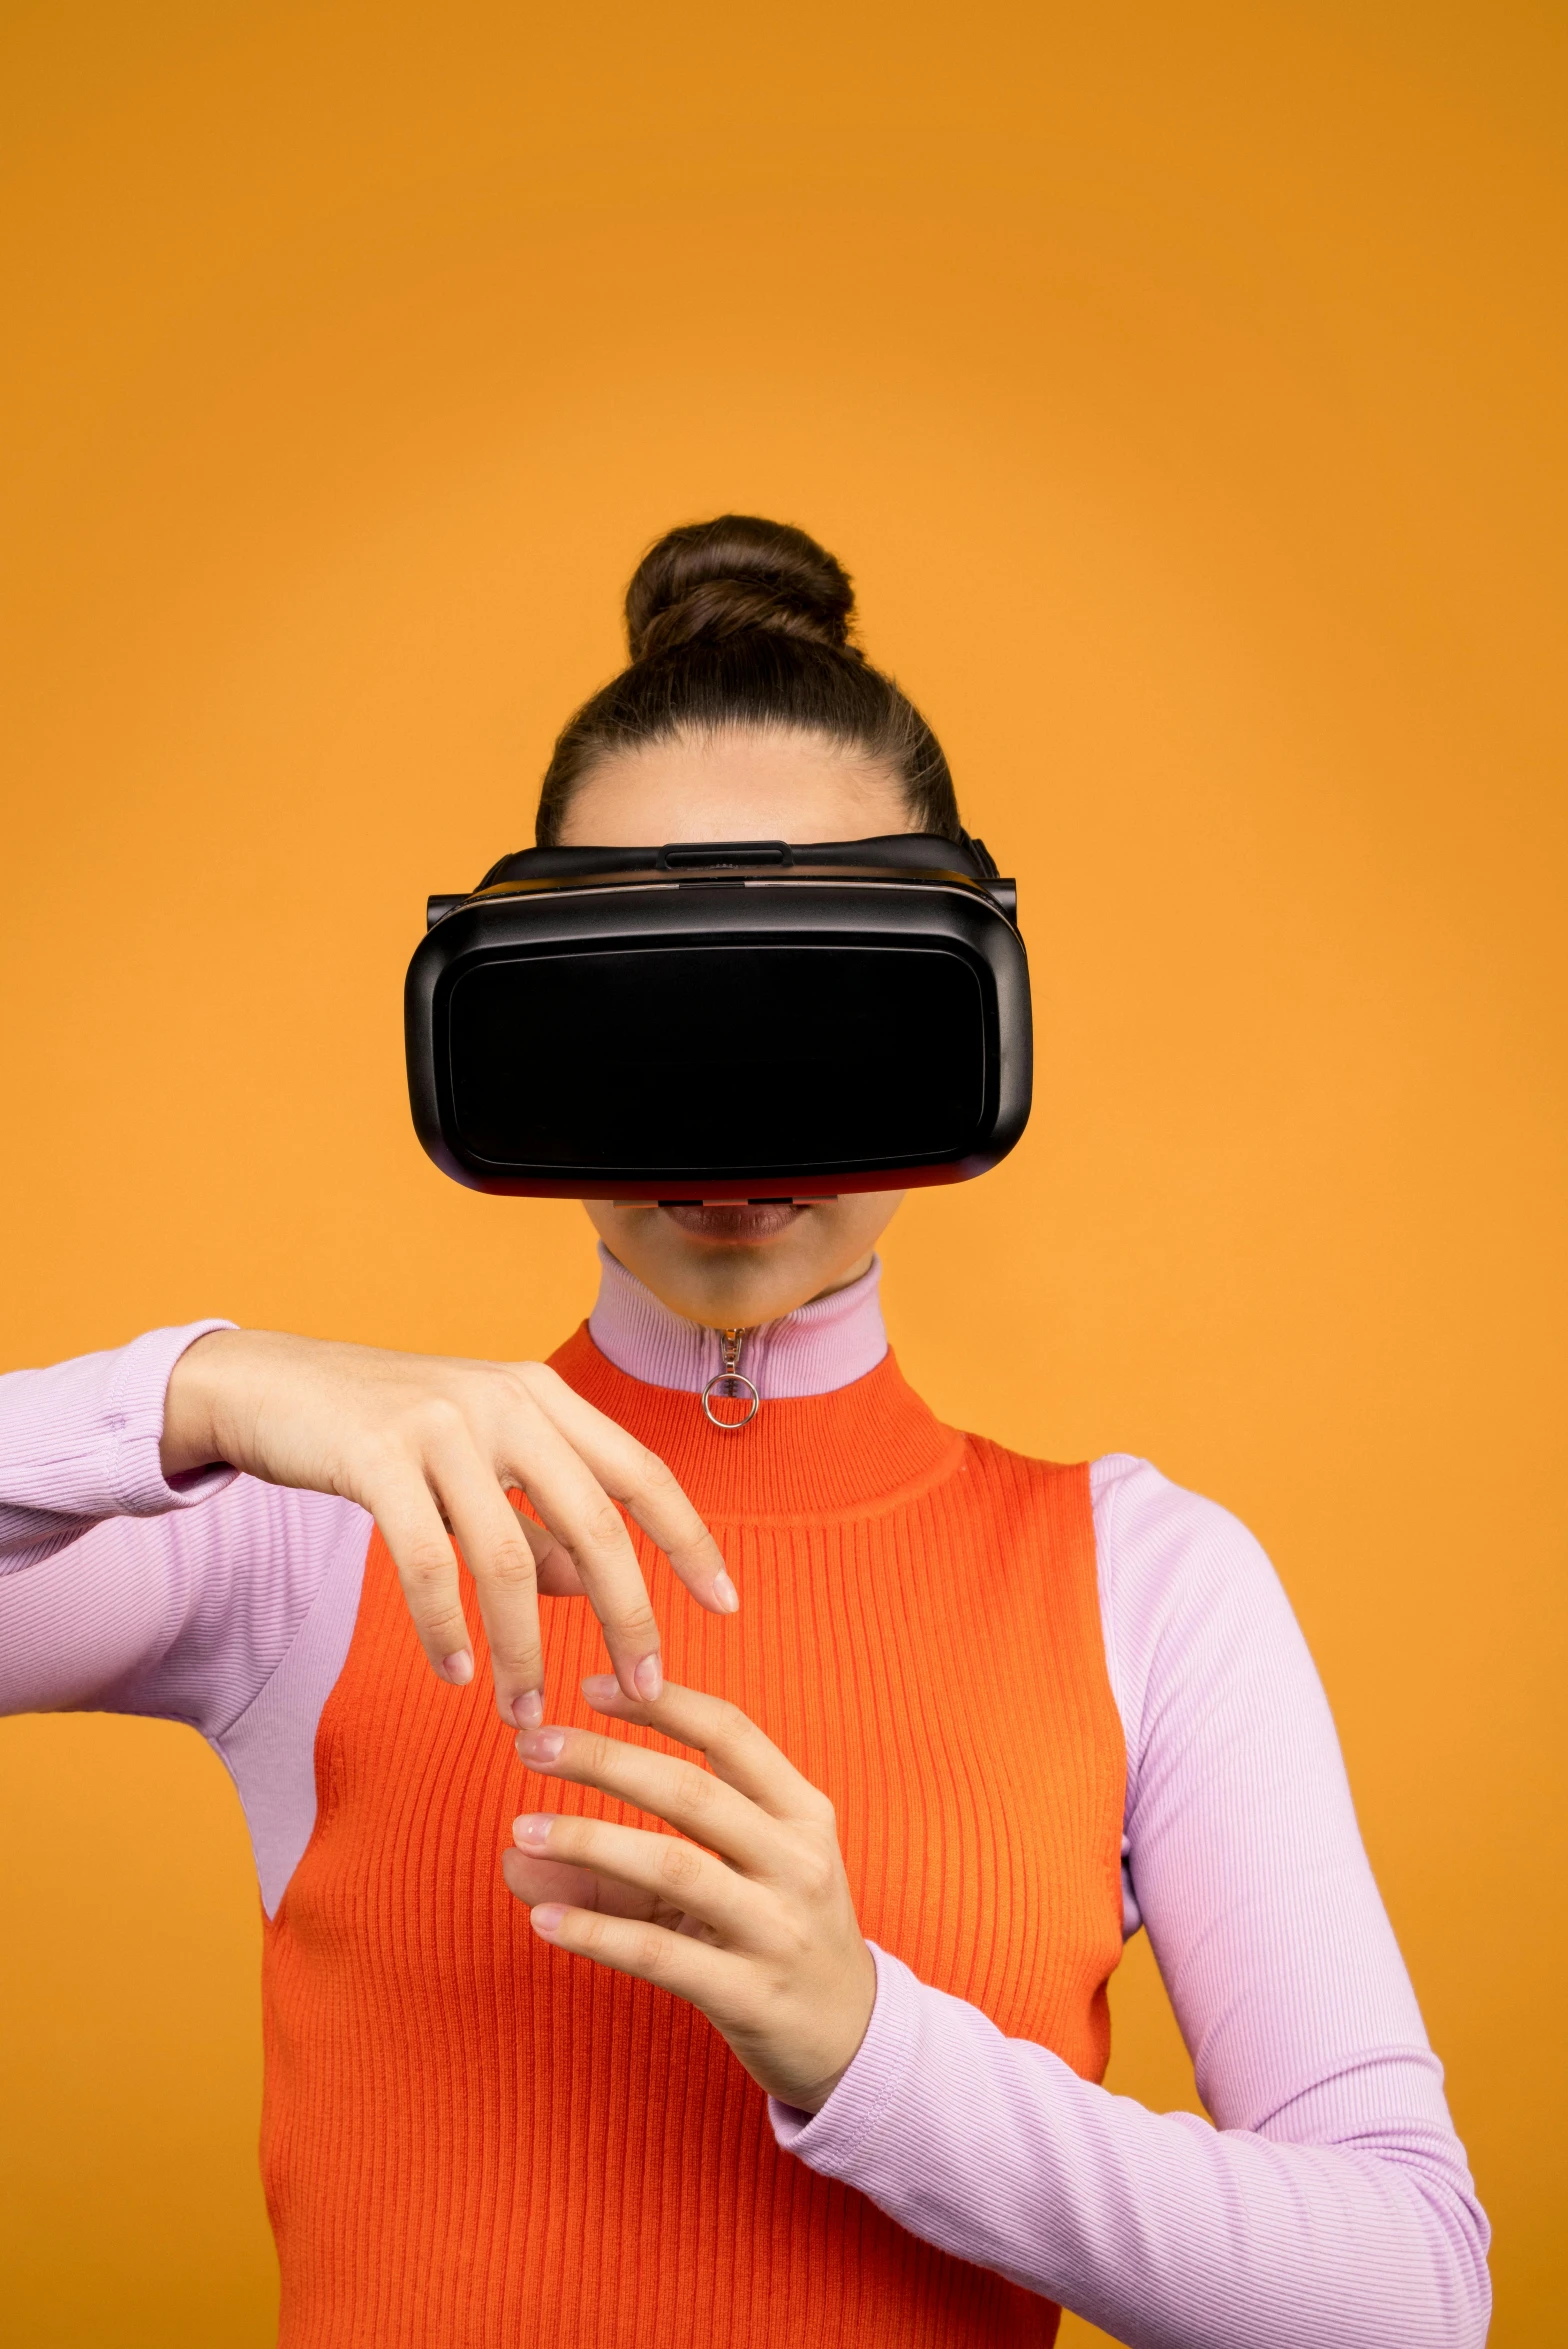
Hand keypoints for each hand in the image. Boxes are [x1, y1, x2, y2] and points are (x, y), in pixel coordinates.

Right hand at [162, 1329, 735, 1725]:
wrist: (269, 1384)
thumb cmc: (382, 1431)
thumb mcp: (475, 1462)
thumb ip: (533, 1516)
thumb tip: (584, 1587)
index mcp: (543, 1395)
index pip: (641, 1472)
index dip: (689, 1541)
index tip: (727, 1606)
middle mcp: (508, 1399)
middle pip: (596, 1521)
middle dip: (628, 1615)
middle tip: (647, 1690)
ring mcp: (443, 1423)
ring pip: (511, 1558)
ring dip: (525, 1648)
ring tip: (528, 1712)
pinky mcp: (379, 1455)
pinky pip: (430, 1564)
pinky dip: (447, 1629)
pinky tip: (454, 1671)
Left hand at [503, 1679, 876, 2112]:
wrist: (850, 2033)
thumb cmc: (775, 1931)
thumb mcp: (728, 1879)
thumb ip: (624, 1864)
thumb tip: (515, 1850)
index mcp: (800, 1811)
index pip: (729, 1732)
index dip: (660, 1704)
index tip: (587, 1686)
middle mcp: (796, 1860)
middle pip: (692, 1791)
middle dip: (605, 1760)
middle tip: (532, 1746)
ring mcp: (777, 1928)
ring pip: (674, 1867)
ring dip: (590, 1842)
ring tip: (522, 1832)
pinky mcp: (750, 1994)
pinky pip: (661, 1954)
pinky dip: (597, 1933)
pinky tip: (544, 1918)